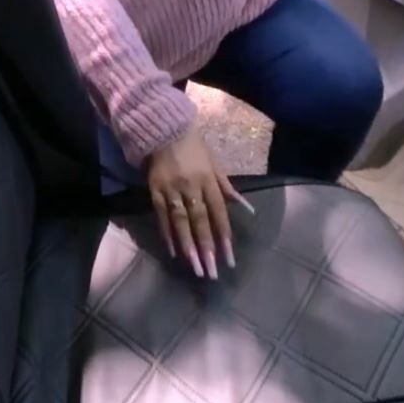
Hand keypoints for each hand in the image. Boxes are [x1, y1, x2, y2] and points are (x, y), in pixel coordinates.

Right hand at [145, 125, 253, 278]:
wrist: (164, 129)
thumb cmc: (195, 148)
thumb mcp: (215, 163)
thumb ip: (228, 188)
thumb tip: (248, 209)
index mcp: (209, 179)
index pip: (219, 212)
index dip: (224, 236)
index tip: (229, 259)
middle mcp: (191, 186)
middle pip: (200, 221)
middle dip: (207, 248)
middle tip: (212, 273)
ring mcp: (172, 189)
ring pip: (181, 222)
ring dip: (188, 246)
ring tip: (195, 268)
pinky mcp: (155, 190)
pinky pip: (161, 216)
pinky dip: (167, 234)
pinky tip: (173, 252)